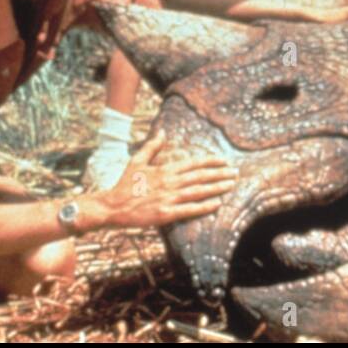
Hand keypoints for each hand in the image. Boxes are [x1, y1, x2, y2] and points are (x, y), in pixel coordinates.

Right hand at [91, 132, 237, 228]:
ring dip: (216, 188)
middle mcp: (169, 182)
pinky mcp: (165, 214)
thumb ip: (151, 147)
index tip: (224, 161)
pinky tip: (217, 204)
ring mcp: (168, 198)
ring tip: (231, 185)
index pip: (193, 164)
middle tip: (236, 172)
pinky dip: (204, 206)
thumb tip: (162, 133)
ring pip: (198, 191)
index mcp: (164, 170)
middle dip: (220, 174)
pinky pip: (189, 209)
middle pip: (200, 177)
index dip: (210, 162)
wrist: (112, 206)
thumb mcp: (136, 161)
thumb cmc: (124, 184)